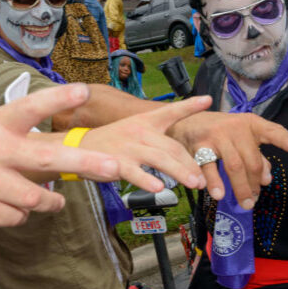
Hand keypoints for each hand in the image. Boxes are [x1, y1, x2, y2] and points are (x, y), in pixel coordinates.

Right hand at [0, 84, 120, 227]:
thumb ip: (20, 132)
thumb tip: (67, 146)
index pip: (29, 107)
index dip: (56, 99)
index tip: (82, 90)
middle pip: (45, 159)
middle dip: (84, 164)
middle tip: (114, 167)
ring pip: (36, 198)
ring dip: (48, 201)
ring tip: (46, 198)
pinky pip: (18, 217)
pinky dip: (20, 215)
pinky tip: (5, 205)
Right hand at [78, 96, 213, 191]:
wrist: (79, 147)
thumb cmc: (112, 141)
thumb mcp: (135, 130)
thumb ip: (158, 138)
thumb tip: (182, 155)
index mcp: (145, 121)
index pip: (170, 111)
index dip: (190, 105)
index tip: (208, 100)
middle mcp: (140, 131)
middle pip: (172, 147)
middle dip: (190, 164)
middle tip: (203, 180)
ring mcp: (129, 147)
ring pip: (160, 159)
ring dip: (180, 172)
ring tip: (194, 184)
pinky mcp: (117, 163)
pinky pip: (136, 173)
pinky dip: (148, 181)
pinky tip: (159, 189)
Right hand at [169, 110, 287, 207]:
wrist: (188, 120)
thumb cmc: (222, 132)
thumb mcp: (242, 137)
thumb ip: (257, 156)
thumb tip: (267, 179)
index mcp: (250, 124)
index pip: (271, 131)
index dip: (286, 139)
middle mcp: (235, 128)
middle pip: (251, 160)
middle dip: (255, 183)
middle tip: (254, 201)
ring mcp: (216, 136)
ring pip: (234, 166)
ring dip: (240, 187)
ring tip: (244, 203)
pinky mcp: (199, 145)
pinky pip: (209, 167)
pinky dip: (214, 182)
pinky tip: (218, 194)